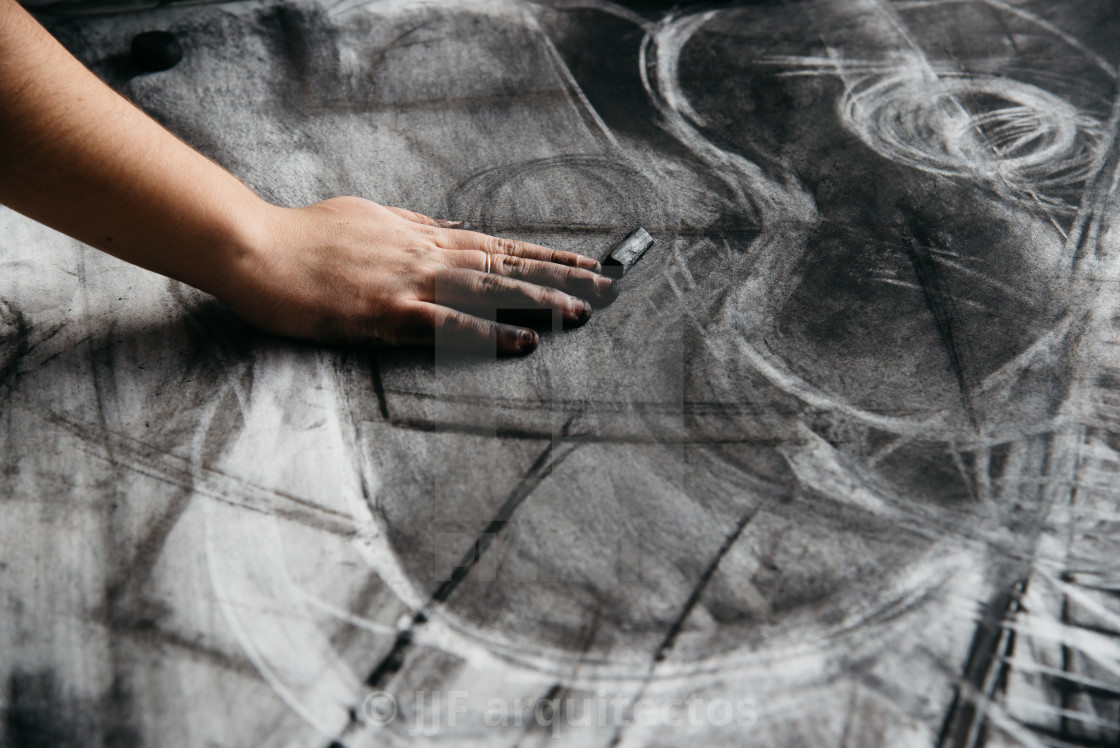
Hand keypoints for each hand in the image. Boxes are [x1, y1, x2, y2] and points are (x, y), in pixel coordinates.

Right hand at [226, 197, 618, 353]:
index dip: (543, 253)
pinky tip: (521, 342)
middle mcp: (424, 253)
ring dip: (538, 302)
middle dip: (559, 276)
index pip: (496, 243)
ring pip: (489, 290)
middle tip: (607, 288)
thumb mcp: (367, 216)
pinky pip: (448, 326)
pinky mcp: (385, 312)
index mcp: (420, 234)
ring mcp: (407, 282)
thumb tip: (448, 227)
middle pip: (506, 264)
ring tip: (582, 314)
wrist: (253, 247)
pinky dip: (489, 334)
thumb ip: (412, 224)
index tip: (584, 261)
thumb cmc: (304, 236)